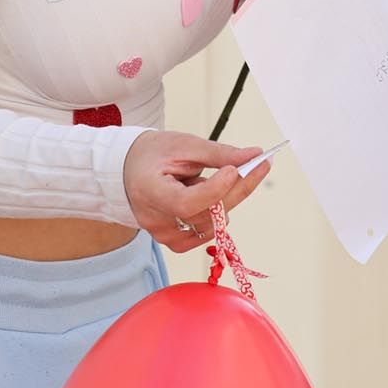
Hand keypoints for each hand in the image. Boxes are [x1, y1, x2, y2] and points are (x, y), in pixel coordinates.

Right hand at [124, 131, 271, 252]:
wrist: (128, 170)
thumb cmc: (153, 154)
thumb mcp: (184, 145)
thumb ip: (219, 154)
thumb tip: (254, 155)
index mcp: (150, 192)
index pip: (186, 203)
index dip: (214, 190)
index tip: (235, 169)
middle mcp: (155, 220)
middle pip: (206, 214)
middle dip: (237, 189)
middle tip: (258, 164)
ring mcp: (164, 235)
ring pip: (211, 225)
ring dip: (224, 199)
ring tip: (208, 177)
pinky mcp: (174, 242)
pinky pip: (207, 232)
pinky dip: (216, 213)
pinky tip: (207, 195)